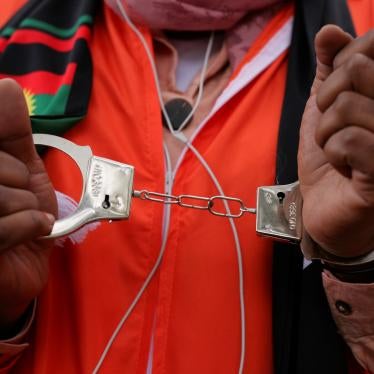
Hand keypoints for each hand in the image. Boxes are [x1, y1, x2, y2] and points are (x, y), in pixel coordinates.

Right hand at [0, 79, 56, 333]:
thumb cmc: (20, 216)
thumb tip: (6, 87)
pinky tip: (32, 230)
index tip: (19, 174)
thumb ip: (12, 134)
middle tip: (20, 197)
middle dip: (17, 179)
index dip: (8, 156)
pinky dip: (29, 226)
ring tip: (25, 218)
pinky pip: (3, 227)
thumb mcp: (21, 169)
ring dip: (25, 207)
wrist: (23, 266)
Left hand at [298, 26, 373, 257]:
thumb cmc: (328, 155)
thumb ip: (331, 69)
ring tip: (338, 152)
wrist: (325, 204)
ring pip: (345, 105)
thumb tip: (329, 33)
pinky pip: (347, 140)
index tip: (338, 97)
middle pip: (355, 70)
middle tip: (333, 129)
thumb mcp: (324, 107)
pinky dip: (332, 154)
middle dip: (326, 103)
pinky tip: (344, 168)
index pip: (368, 46)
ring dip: (325, 133)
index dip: (341, 68)